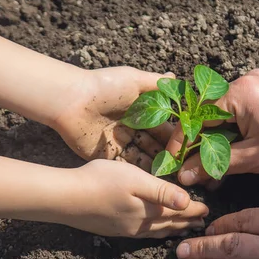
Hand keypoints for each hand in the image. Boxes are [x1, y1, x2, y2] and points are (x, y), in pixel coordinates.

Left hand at [53, 67, 175, 170]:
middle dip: (168, 154)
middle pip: (155, 145)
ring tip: (171, 176)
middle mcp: (132, 128)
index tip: (187, 147)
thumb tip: (176, 79)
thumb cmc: (104, 86)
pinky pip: (126, 166)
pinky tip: (152, 180)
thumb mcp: (133, 79)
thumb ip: (156, 83)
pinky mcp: (107, 156)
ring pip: (143, 158)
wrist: (71, 100)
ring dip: (155, 166)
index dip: (174, 137)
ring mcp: (119, 143)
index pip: (163, 127)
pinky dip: (138, 173)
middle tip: (183, 166)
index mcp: (139, 111)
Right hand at [55, 160, 207, 237]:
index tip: (208, 211)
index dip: (194, 210)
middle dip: (187, 223)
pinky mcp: (113, 230)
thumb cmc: (99, 182)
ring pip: (156, 232)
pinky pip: (143, 234)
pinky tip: (152, 232)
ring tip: (184, 231)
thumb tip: (188, 203)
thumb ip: (162, 192)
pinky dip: (155, 234)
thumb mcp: (135, 180)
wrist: (64, 199)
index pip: (178, 211)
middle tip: (202, 224)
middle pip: (170, 224)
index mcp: (149, 210)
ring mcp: (126, 229)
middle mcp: (140, 224)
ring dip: (172, 230)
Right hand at [167, 69, 258, 185]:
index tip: (171, 163)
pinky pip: (240, 113)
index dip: (182, 143)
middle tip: (189, 171)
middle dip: (199, 146)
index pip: (197, 117)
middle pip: (209, 116)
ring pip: (224, 117)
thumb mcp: (256, 158)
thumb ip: (217, 164)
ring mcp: (258, 85)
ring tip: (209, 173)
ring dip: (216, 143)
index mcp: (240, 92)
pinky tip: (228, 159)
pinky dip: (232, 135)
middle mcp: (246, 81)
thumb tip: (187, 174)